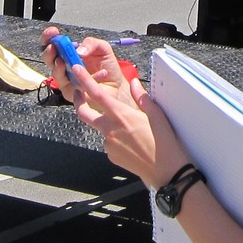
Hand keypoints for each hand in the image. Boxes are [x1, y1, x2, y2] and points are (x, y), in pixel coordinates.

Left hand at [44, 30, 181, 187]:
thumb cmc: (164, 142)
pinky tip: (132, 142)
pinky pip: (109, 142)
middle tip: (80, 93)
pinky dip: (115, 138)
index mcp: (121, 116)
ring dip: (107, 123)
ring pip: (100, 128)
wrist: (166, 172)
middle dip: (79, 102)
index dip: (84, 80)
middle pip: (85, 113)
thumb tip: (133, 83)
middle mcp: (110, 130)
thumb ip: (142, 97)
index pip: (97, 94)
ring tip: (131, 129)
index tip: (76, 70)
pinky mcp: (111, 156)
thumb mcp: (157, 115)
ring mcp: (109, 144)